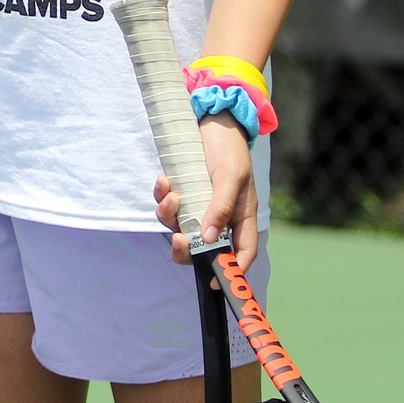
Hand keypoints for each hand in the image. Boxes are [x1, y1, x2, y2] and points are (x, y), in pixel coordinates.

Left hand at [154, 112, 258, 266]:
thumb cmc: (229, 149)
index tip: (214, 283)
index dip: (230, 271)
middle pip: (203, 247)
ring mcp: (199, 205)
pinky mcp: (182, 193)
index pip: (241, 253)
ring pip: (180, 226)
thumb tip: (211, 239)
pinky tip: (163, 180)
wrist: (212, 120)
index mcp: (241, 217)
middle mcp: (219, 216)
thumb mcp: (231, 176)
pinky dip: (162, 195)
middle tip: (178, 240)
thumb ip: (221, 207)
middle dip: (186, 249)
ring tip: (171, 193)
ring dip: (170, 215)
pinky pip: (168, 205)